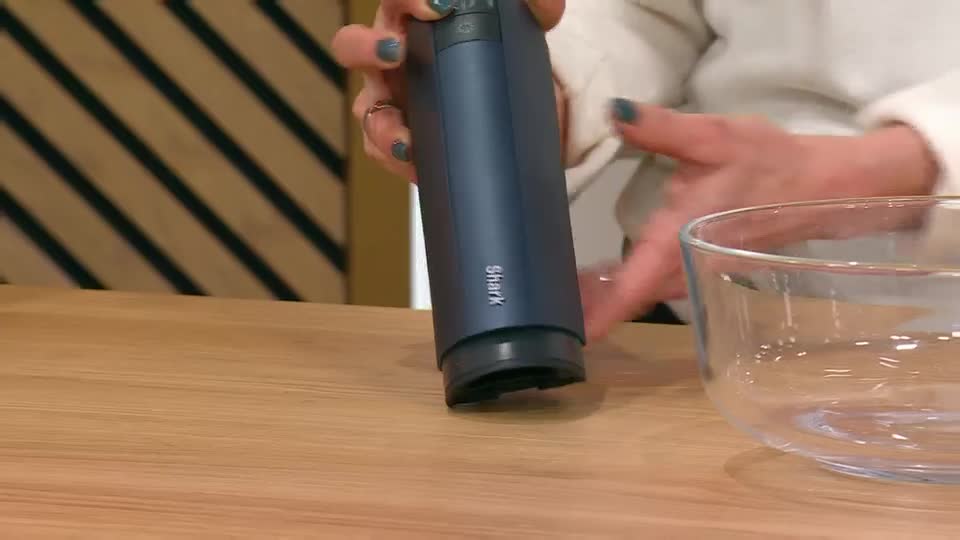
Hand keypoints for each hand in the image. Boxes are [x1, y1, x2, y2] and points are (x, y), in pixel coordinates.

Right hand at [332, 0, 565, 181]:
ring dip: (384, 126)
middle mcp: (391, 57)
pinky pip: (383, 153)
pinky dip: (398, 161)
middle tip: (398, 51)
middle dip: (368, 47)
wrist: (516, 112)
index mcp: (412, 18)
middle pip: (352, 46)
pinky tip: (417, 166)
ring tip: (407, 141)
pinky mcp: (398, 141)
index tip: (439, 4)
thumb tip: (546, 4)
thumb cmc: (500, 59)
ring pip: (367, 111)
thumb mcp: (522, 31)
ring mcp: (389, 101)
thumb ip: (537, 9)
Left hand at [582, 98, 939, 340]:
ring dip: (608, 298)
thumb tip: (614, 113)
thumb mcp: (713, 136)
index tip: (576, 333)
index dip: (603, 311)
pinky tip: (606, 278)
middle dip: (592, 307)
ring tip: (567, 295)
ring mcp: (696, 270)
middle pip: (631, 296)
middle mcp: (686, 264)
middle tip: (549, 309)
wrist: (821, 184)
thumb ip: (660, 128)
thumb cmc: (770, 162)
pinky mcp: (703, 265)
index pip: (634, 285)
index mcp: (679, 238)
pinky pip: (658, 285)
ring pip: (645, 293)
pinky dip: (630, 287)